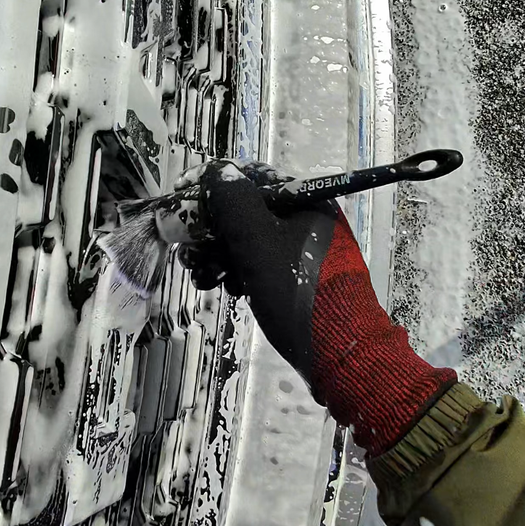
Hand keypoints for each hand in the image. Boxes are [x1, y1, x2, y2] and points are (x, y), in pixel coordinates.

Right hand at [178, 160, 456, 456]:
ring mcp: (305, 250)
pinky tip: (225, 289)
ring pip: (251, 240)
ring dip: (221, 253)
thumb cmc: (298, 292)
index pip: (252, 177)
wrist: (341, 354)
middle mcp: (308, 218)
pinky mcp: (300, 279)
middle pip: (247, 210)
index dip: (214, 184)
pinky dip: (240, 271)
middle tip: (188, 249)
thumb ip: (234, 202)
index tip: (183, 198)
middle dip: (213, 228)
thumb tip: (217, 171)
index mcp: (306, 199)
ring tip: (203, 277)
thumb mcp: (258, 242)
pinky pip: (262, 264)